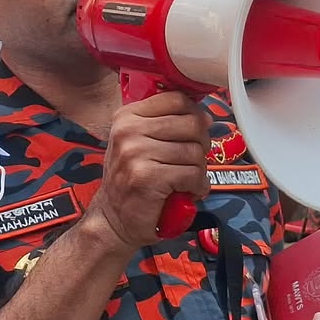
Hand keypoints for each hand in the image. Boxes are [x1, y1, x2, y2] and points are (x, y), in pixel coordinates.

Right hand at [87, 92, 209, 250]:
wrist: (113, 220)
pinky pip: (192, 174)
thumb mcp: (140, 143)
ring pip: (195, 151)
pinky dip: (198, 186)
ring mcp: (135, 153)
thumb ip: (167, 125)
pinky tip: (188, 192)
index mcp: (127, 116)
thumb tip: (206, 116)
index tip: (194, 134)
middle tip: (193, 162)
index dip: (195, 115)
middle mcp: (128, 131)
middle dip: (202, 145)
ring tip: (187, 180)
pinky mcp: (147, 177)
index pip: (176, 99)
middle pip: (191, 124)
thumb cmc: (132, 180)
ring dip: (200, 170)